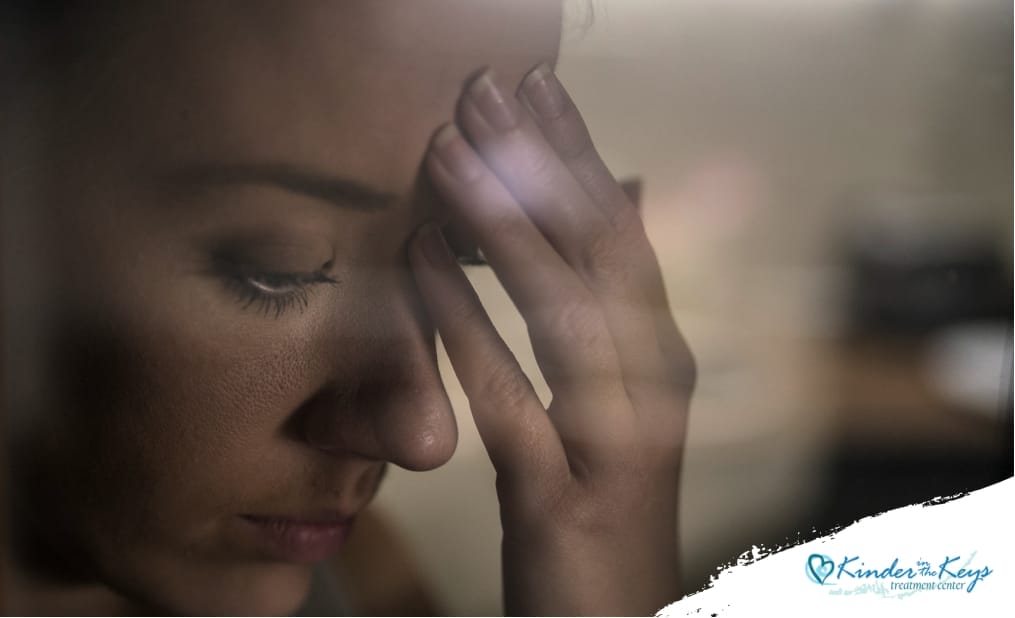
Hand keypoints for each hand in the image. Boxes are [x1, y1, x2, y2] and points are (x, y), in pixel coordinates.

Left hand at [408, 63, 695, 615]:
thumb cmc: (606, 503)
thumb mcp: (621, 400)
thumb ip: (621, 303)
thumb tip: (630, 197)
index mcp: (663, 357)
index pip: (625, 235)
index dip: (582, 156)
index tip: (537, 89)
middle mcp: (654, 387)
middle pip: (602, 253)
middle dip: (544, 164)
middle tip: (487, 90)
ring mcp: (615, 442)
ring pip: (564, 312)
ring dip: (501, 224)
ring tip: (446, 152)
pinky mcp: (560, 496)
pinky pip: (507, 396)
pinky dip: (462, 322)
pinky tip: (419, 262)